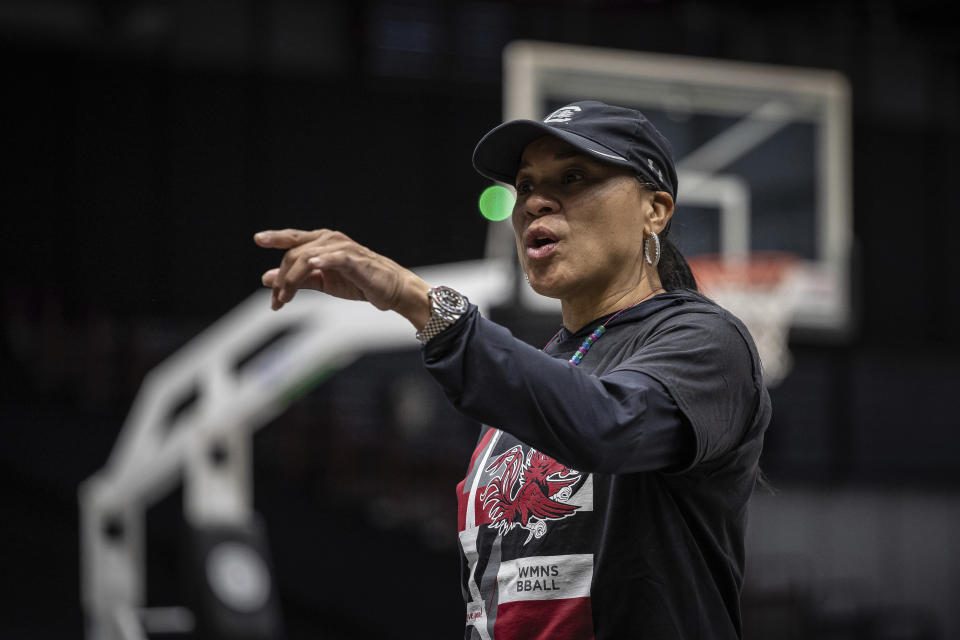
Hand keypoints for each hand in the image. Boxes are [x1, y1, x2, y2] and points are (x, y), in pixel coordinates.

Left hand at [254, 228, 430, 327]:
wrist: (392, 290)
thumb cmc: (359, 283)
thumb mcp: (323, 282)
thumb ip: (297, 279)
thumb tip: (266, 278)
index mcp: (322, 242)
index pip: (294, 239)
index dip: (276, 237)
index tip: (258, 239)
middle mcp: (330, 240)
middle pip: (294, 254)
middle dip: (281, 279)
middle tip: (277, 302)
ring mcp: (343, 249)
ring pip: (308, 258)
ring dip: (293, 280)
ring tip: (285, 299)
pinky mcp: (356, 261)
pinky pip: (336, 258)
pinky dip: (324, 260)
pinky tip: (313, 264)